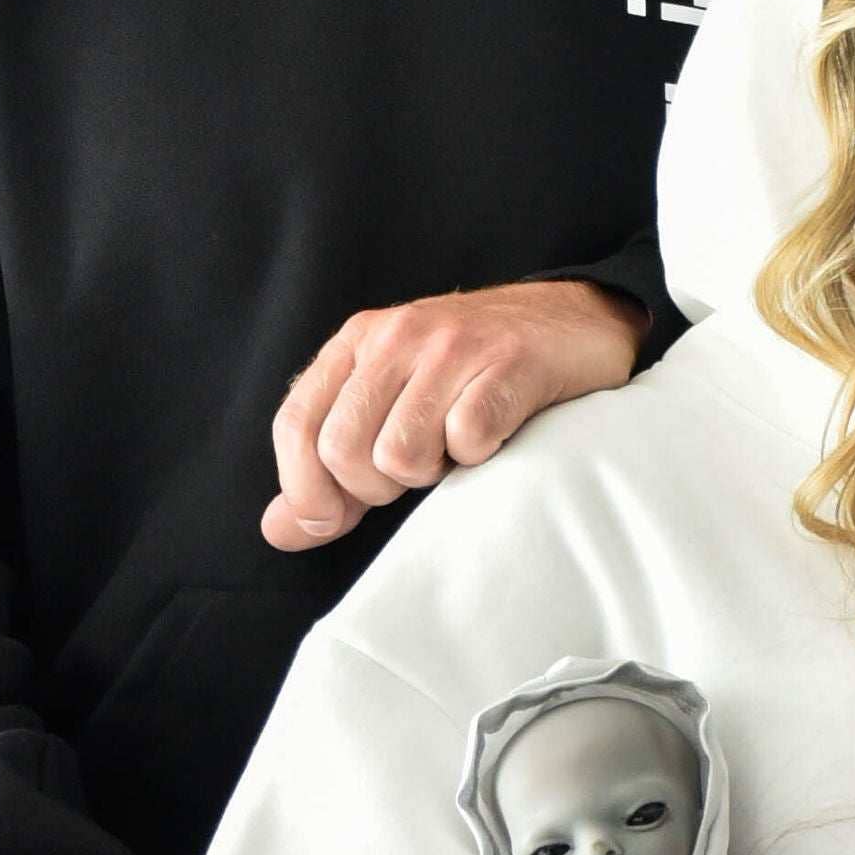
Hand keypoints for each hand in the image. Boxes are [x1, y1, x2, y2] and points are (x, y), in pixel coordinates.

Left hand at [261, 279, 648, 550]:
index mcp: (358, 342)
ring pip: (400, 454)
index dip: (304, 489)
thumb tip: (278, 531)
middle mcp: (397, 335)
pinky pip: (467, 439)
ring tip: (456, 445)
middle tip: (417, 469)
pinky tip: (494, 432)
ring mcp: (453, 346)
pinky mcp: (508, 363)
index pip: (296, 424)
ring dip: (432, 471)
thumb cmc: (476, 377)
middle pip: (343, 449)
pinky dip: (479, 455)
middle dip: (376, 487)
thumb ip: (331, 471)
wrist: (577, 322)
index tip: (332, 519)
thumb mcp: (391, 409)